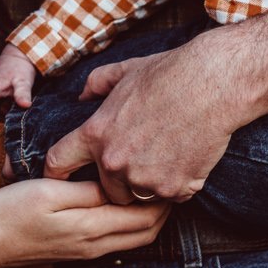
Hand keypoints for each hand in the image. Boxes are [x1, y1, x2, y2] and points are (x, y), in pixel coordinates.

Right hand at [0, 178, 168, 267]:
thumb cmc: (12, 211)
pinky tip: (123, 202)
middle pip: (148, 232)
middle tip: (166, 175)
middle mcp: (96, 245)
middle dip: (164, 208)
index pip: (145, 217)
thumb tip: (121, 185)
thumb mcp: (50, 191)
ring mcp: (88, 251)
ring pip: (135, 238)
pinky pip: (119, 240)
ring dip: (150, 217)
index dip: (162, 195)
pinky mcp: (79, 251)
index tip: (166, 167)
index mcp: (92, 228)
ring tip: (150, 186)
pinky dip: (132, 224)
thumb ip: (88, 190)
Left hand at [44, 35, 244, 205]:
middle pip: (108, 190)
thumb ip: (97, 83)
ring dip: (150, 183)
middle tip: (142, 157)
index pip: (59, 162)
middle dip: (121, 180)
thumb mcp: (125, 71)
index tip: (59, 178)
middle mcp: (115, 162)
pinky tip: (187, 158)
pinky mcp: (174, 188)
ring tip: (167, 154)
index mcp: (96, 134)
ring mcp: (144, 179)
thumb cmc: (169, 73)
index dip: (55, 173)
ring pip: (140, 196)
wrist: (212, 84)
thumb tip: (82, 94)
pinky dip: (179, 185)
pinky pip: (171, 197)